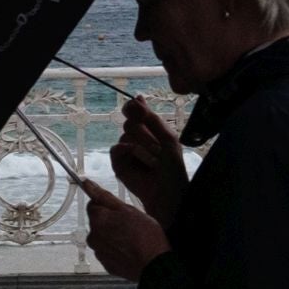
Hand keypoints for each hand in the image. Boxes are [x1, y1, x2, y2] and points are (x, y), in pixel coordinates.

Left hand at [83, 182, 168, 281]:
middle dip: (110, 221)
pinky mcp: (106, 264)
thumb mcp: (128, 209)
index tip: (121, 211)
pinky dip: (116, 249)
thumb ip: (104, 196)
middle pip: (98, 222)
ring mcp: (99, 252)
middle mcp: (93, 236)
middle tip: (130, 224)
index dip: (108, 205)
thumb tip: (87, 184)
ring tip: (132, 239)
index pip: (93, 204)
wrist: (154, 265)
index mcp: (98, 219)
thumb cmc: (146, 237)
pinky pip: (108, 251)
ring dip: (113, 235)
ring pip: (103, 237)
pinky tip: (130, 249)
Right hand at [109, 97, 188, 229]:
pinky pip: (117, 148)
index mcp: (149, 129)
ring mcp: (125, 149)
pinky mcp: (118, 162)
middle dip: (146, 132)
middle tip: (158, 148)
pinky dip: (129, 151)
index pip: (135, 110)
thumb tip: (137, 96)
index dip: (134, 107)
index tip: (137, 109)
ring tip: (155, 160)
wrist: (168, 192)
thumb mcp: (168, 138)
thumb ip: (152, 118)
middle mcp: (135, 136)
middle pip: (130, 120)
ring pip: (126, 133)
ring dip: (143, 145)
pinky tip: (139, 160)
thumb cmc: (172, 167)